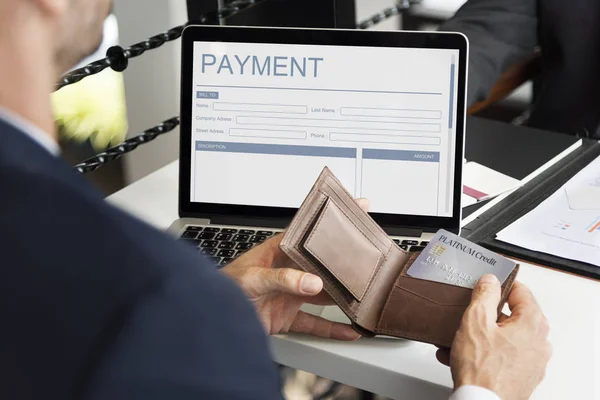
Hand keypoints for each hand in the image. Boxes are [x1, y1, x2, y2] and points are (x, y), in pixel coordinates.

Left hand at [220, 198, 369, 340]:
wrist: (211, 319)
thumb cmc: (222, 289)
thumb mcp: (251, 278)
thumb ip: (282, 279)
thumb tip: (311, 282)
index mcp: (279, 251)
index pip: (310, 230)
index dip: (332, 219)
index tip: (356, 206)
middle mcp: (288, 271)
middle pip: (322, 263)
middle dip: (344, 260)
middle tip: (368, 257)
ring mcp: (290, 294)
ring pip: (324, 293)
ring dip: (342, 295)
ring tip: (363, 295)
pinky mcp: (288, 317)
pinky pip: (316, 323)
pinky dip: (333, 328)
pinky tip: (348, 329)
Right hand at [437, 275, 551, 399]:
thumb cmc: (482, 369)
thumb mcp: (475, 320)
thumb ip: (484, 295)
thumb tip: (490, 281)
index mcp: (533, 323)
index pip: (521, 291)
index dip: (499, 286)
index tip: (485, 288)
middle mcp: (539, 342)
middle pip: (512, 316)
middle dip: (486, 315)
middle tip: (469, 316)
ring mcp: (532, 362)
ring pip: (504, 337)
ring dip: (481, 336)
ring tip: (459, 339)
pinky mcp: (522, 377)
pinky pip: (502, 356)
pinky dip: (484, 353)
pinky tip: (462, 355)